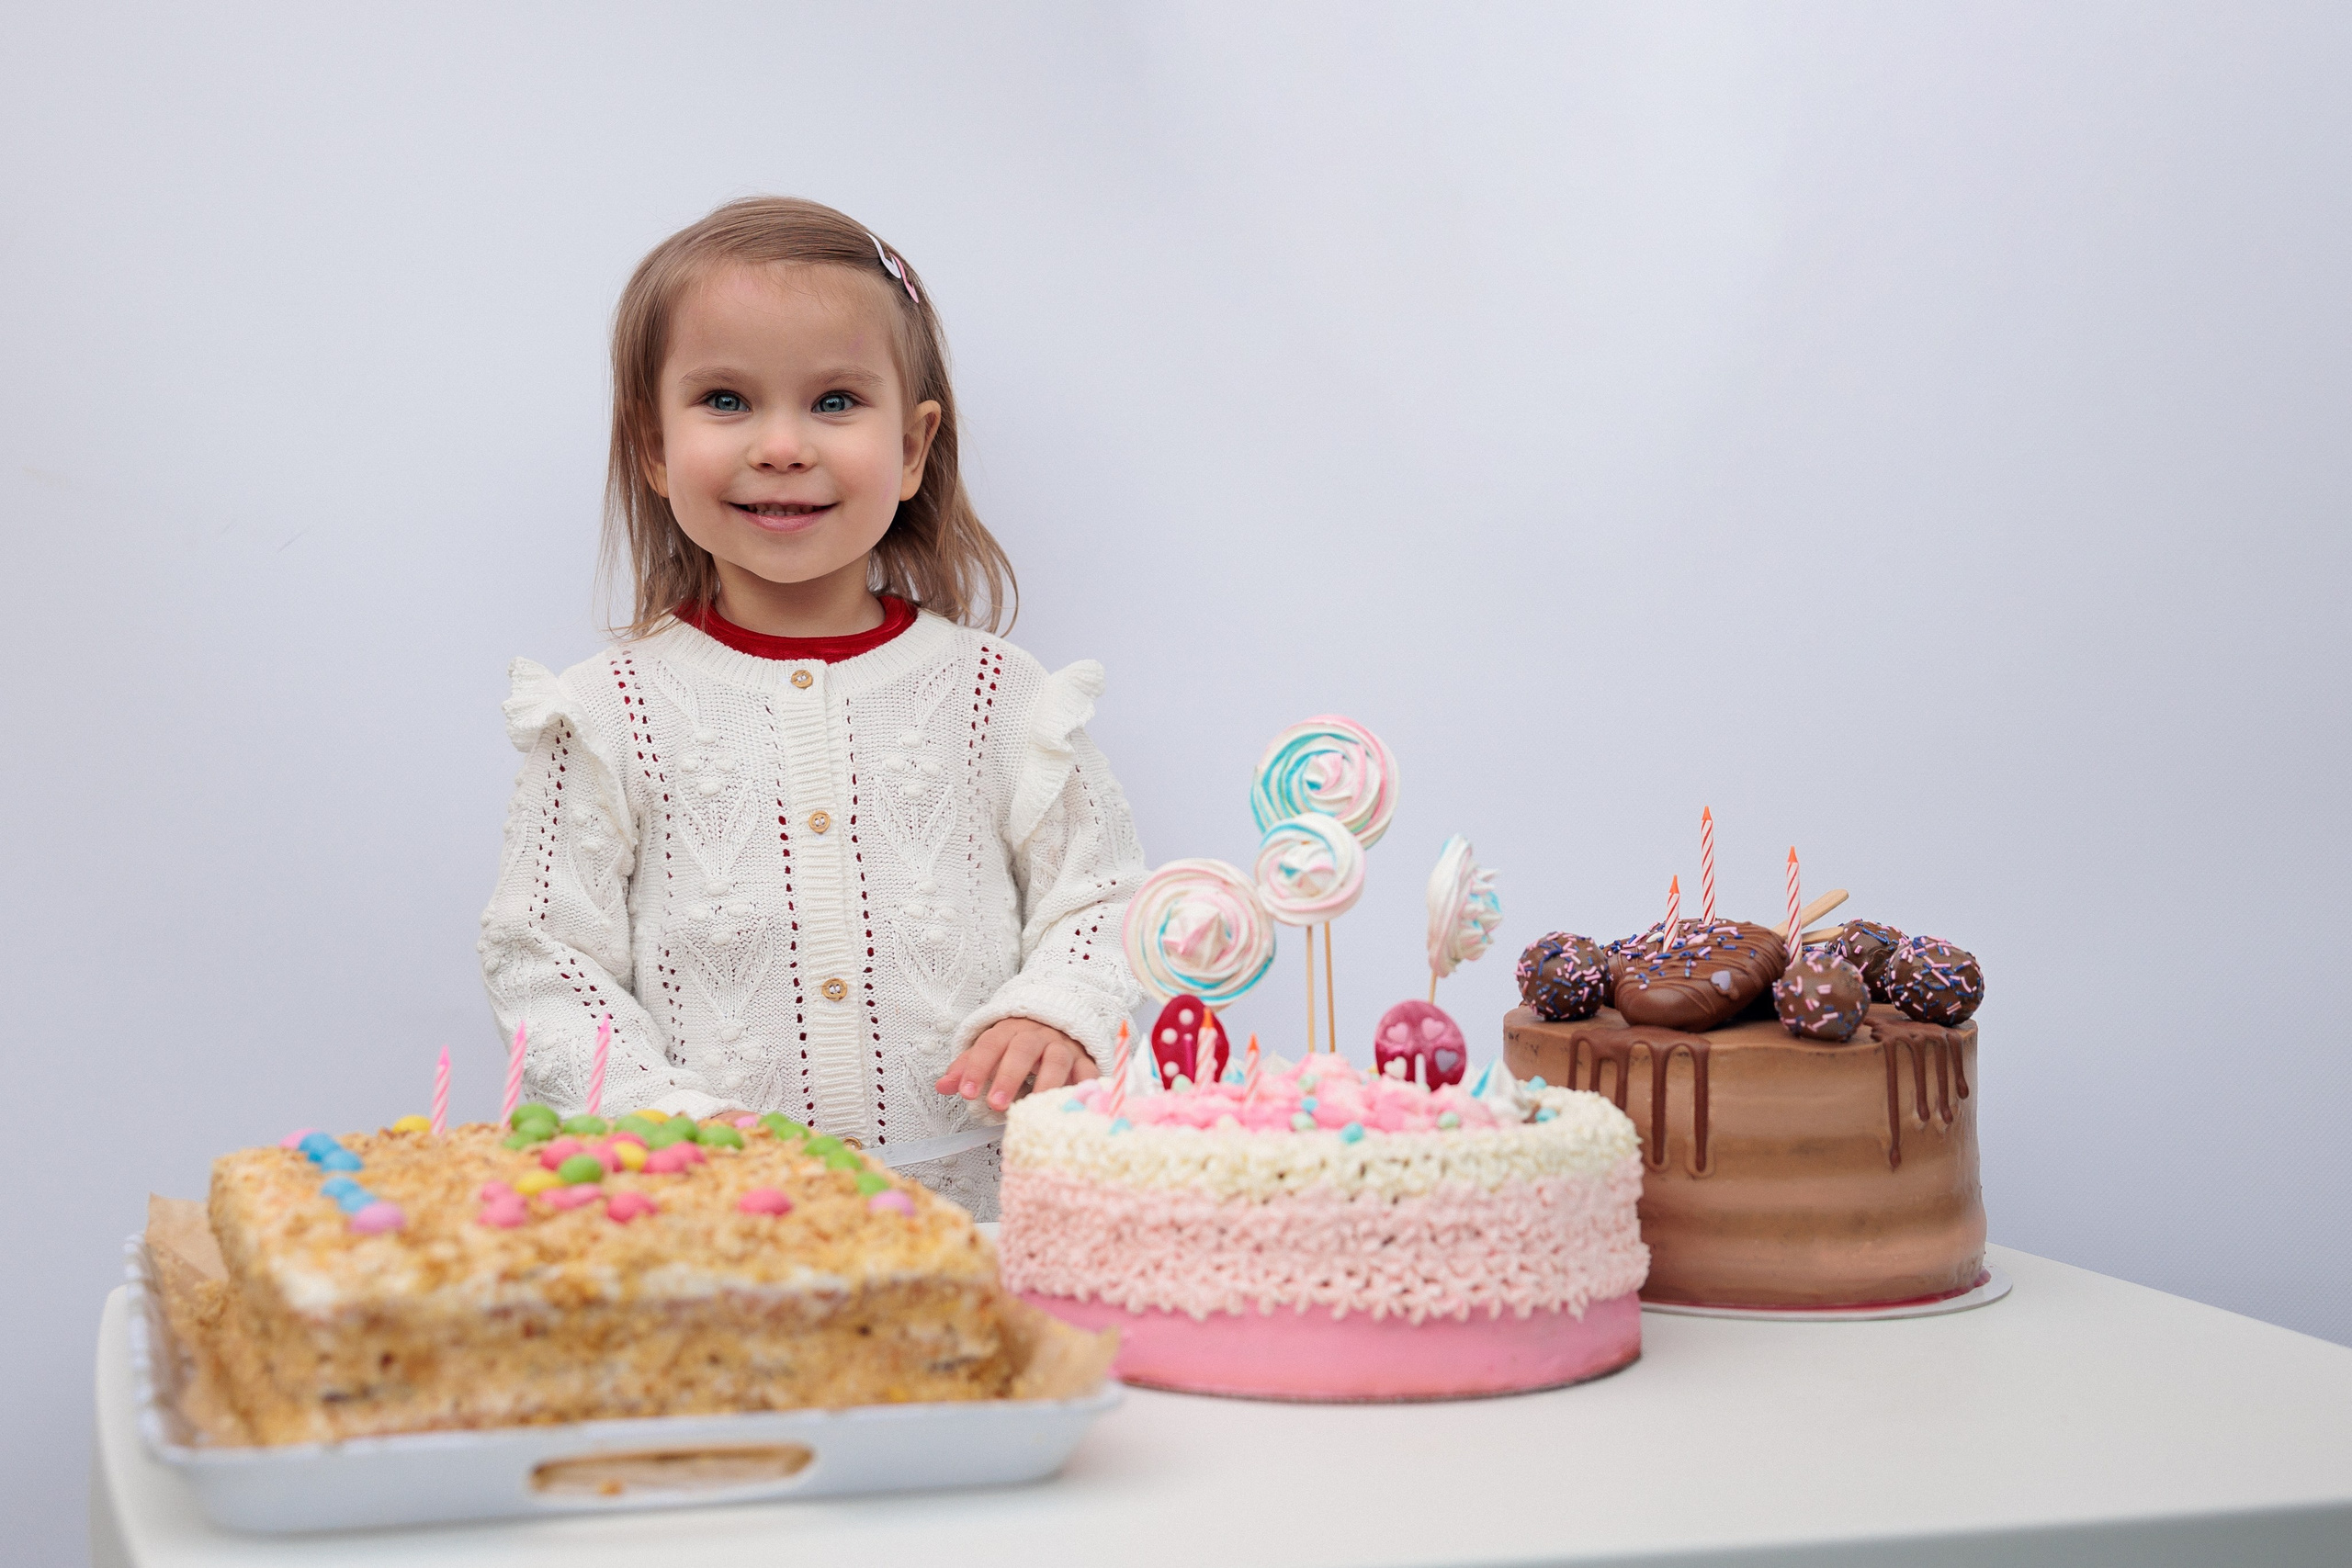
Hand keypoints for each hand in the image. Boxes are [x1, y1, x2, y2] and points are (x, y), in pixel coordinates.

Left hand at [934, 1018, 1099, 1111]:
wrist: (1058, 1023)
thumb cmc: (1018, 1045)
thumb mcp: (990, 1051)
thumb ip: (967, 1068)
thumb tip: (942, 1086)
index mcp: (1010, 1031)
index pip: (990, 1044)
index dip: (977, 1067)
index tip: (966, 1093)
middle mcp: (1038, 1035)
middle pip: (1023, 1049)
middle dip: (1008, 1076)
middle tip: (995, 1104)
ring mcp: (1064, 1046)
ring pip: (1057, 1059)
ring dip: (1044, 1083)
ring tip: (1032, 1108)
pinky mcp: (1084, 1060)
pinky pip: (1087, 1071)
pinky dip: (1082, 1086)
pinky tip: (1069, 1104)